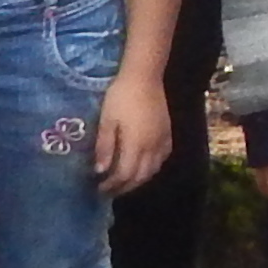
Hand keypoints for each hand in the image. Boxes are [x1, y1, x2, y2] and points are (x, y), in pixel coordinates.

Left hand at [91, 75, 171, 196]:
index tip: (99, 189)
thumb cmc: (121, 97)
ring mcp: (162, 140)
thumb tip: (100, 171)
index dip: (112, 185)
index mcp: (136, 144)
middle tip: (110, 191)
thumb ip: (105, 147)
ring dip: (139, 180)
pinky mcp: (168, 133)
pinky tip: (144, 167)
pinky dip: (152, 168)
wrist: (144, 77)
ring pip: (153, 170)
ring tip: (124, 182)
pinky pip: (163, 158)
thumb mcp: (106, 120)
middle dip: (124, 187)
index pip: (125, 174)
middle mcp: (152, 147)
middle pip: (140, 176)